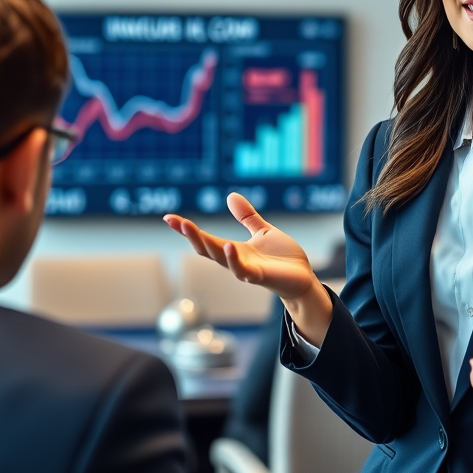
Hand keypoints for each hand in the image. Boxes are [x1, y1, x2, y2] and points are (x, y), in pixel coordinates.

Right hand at [163, 193, 332, 344]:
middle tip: (176, 221)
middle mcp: (235, 261)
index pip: (206, 239)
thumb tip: (230, 195)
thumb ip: (246, 217)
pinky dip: (234, 260)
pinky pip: (243, 270)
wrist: (302, 277)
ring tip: (192, 229)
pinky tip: (228, 246)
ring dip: (206, 245)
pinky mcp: (260, 277)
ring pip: (220, 259)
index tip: (169, 217)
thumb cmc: (282, 258)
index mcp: (234, 250)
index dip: (188, 230)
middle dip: (190, 235)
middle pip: (207, 249)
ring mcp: (246, 270)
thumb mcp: (262, 231)